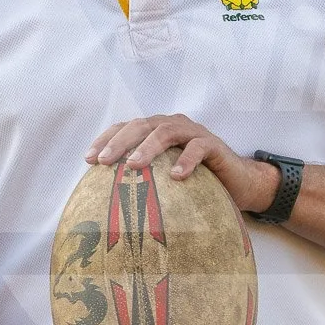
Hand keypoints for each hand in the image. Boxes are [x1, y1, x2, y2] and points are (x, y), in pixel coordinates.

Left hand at [85, 114, 278, 213]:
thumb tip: (106, 198)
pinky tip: (176, 177)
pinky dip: (185, 160)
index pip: (126, 127)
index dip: (106, 139)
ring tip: (133, 165)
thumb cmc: (195, 181)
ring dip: (148, 147)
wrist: (237, 182)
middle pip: (142, 125)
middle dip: (120, 142)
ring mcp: (193, 132)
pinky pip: (198, 147)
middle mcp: (173, 125)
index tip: (87, 160)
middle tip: (103, 161)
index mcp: (157, 130)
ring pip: (166, 131)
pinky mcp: (213, 144)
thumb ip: (143, 178)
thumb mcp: (164, 179)